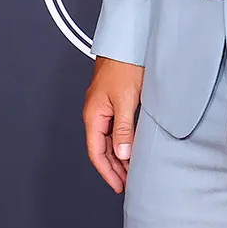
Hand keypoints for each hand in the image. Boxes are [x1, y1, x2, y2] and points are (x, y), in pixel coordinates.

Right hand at [83, 56, 143, 192]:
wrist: (127, 41)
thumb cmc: (123, 65)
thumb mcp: (125, 100)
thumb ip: (123, 128)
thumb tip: (122, 153)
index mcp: (93, 115)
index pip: (97, 153)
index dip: (107, 172)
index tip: (119, 185)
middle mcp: (96, 113)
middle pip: (102, 149)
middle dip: (114, 168)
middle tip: (128, 183)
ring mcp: (104, 107)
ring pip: (109, 139)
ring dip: (120, 156)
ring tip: (132, 170)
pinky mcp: (114, 101)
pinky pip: (116, 129)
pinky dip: (124, 142)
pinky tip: (133, 147)